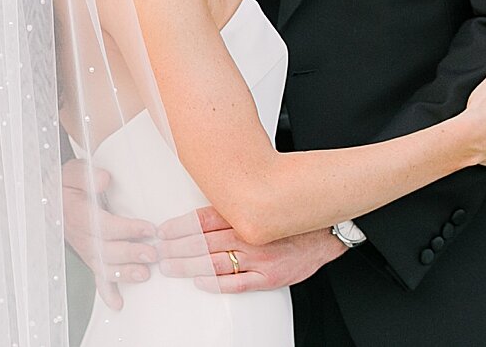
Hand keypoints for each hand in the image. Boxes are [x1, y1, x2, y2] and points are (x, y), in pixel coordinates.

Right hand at [62, 160, 157, 310]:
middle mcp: (81, 236)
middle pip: (106, 250)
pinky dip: (107, 292)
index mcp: (78, 214)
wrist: (53, 199)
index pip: (104, 226)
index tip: (149, 228)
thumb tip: (105, 179)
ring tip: (145, 275)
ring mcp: (85, 250)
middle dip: (130, 254)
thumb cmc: (68, 185)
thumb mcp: (73, 172)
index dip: (127, 229)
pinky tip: (118, 304)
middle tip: (153, 254)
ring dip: (124, 273)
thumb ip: (87, 175)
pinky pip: (97, 277)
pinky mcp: (90, 257)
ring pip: (103, 266)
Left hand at [154, 206, 346, 293]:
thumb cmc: (293, 218)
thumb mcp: (264, 203)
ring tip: (170, 266)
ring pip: (216, 262)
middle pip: (206, 241)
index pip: (206, 219)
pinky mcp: (268, 277)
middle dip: (178, 247)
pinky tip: (200, 282)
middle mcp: (251, 234)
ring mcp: (259, 257)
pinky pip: (237, 282)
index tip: (164, 231)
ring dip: (189, 265)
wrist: (325, 234)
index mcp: (248, 214)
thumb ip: (238, 206)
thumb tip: (208, 205)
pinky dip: (216, 283)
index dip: (182, 226)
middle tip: (159, 251)